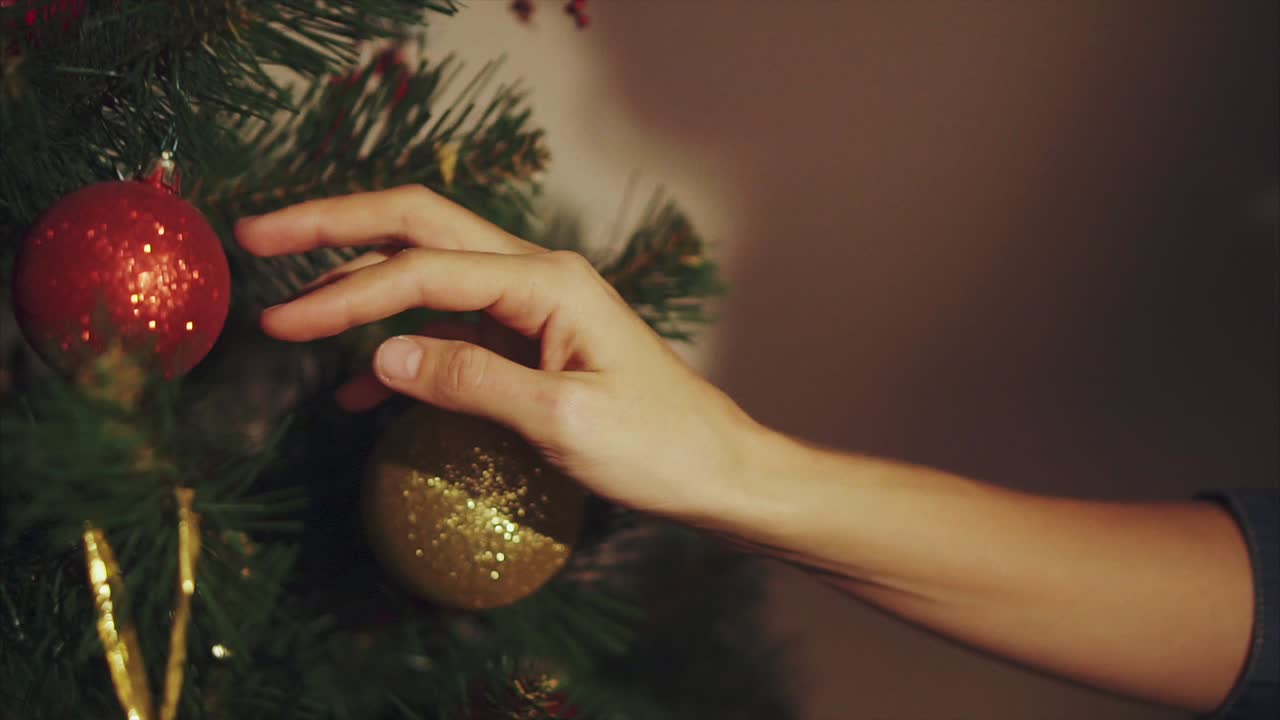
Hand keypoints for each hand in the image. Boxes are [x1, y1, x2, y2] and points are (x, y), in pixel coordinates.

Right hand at [235, 185, 764, 520]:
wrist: (714, 468)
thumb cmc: (655, 446)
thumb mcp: (561, 421)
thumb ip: (470, 382)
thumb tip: (379, 358)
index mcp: (546, 282)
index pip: (423, 269)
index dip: (344, 293)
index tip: (279, 321)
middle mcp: (536, 276)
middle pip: (420, 229)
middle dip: (337, 228)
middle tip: (259, 238)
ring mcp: (531, 306)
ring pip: (428, 270)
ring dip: (359, 282)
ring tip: (291, 307)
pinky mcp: (528, 341)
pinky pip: (449, 324)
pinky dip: (398, 341)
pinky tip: (356, 386)